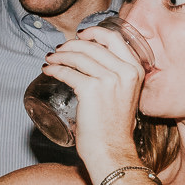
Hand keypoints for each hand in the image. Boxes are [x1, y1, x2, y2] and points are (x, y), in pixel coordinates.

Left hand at [39, 26, 147, 180]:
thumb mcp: (125, 94)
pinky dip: (54, 69)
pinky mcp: (91, 89)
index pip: (114, 38)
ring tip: (50, 60)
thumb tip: (94, 60)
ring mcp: (109, 79)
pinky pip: (67, 72)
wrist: (112, 151)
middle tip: (59, 50)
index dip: (94, 33)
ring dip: (59, 56)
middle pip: (92, 45)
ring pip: (77, 57)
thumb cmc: (114, 128)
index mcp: (136, 70)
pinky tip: (48, 70)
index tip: (81, 36)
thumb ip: (118, 76)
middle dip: (71, 45)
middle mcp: (125, 71)